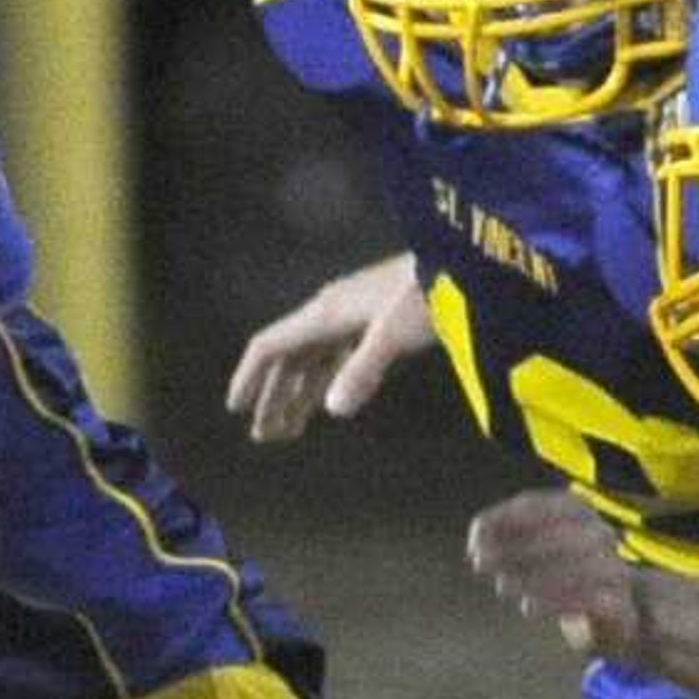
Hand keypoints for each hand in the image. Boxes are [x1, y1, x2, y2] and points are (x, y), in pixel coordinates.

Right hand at [226, 253, 433, 443]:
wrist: (463, 262)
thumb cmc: (428, 294)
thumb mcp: (394, 334)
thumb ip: (362, 370)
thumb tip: (331, 409)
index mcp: (325, 315)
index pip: (270, 346)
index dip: (249, 377)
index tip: (236, 408)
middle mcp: (329, 315)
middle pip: (287, 360)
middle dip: (273, 398)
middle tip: (265, 436)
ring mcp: (350, 318)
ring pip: (311, 362)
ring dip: (297, 395)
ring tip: (288, 431)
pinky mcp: (372, 323)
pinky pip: (334, 358)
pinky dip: (324, 383)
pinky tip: (325, 402)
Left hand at [466, 488, 651, 660]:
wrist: (610, 612)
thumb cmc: (558, 574)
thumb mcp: (528, 552)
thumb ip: (501, 540)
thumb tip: (476, 545)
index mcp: (579, 512)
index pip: (545, 504)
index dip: (507, 516)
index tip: (475, 535)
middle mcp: (601, 535)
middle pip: (566, 533)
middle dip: (519, 546)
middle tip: (479, 564)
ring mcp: (615, 567)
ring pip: (584, 565)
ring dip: (536, 576)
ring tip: (502, 587)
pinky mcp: (619, 604)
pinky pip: (594, 600)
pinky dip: (557, 602)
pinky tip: (527, 608)